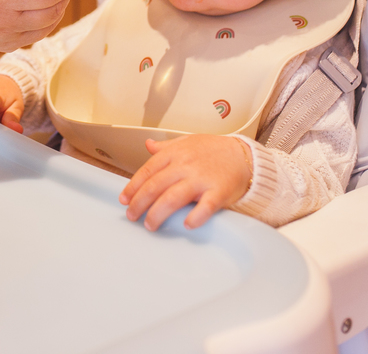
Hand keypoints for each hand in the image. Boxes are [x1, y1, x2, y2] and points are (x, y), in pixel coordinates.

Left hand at [119, 135, 252, 230]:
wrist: (243, 155)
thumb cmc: (214, 149)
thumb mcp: (187, 142)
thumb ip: (166, 147)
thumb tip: (148, 144)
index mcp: (175, 154)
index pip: (148, 171)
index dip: (133, 187)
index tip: (124, 200)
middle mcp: (185, 165)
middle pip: (155, 186)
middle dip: (140, 203)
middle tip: (131, 216)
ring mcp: (201, 178)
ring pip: (173, 198)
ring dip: (158, 213)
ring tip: (150, 225)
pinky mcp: (219, 191)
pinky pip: (205, 206)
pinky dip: (195, 216)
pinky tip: (187, 224)